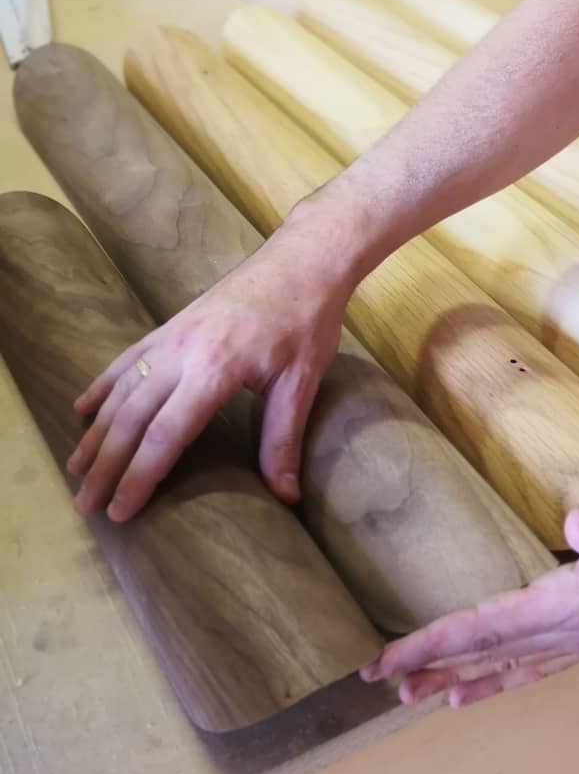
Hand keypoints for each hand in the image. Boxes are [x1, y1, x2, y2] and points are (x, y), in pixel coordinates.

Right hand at [67, 215, 354, 521]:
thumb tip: (286, 497)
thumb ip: (283, 440)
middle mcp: (181, 352)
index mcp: (214, 369)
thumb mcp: (301, 382)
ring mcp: (171, 336)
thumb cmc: (307, 320)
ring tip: (76, 469)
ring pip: (121, 390)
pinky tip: (84, 408)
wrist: (302, 261)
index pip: (165, 435)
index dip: (139, 477)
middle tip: (86, 506)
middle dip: (105, 466)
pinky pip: (126, 360)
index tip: (120, 512)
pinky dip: (103, 386)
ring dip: (95, 432)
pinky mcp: (171, 325)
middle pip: (131, 418)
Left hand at [361, 486, 578, 706]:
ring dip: (464, 677)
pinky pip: (539, 667)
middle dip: (435, 665)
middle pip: (490, 654)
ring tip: (422, 693)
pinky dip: (505, 678)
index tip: (388, 659)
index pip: (489, 628)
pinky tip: (488, 685)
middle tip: (382, 683)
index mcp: (576, 605)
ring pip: (511, 666)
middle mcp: (576, 633)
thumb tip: (577, 525)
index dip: (435, 641)